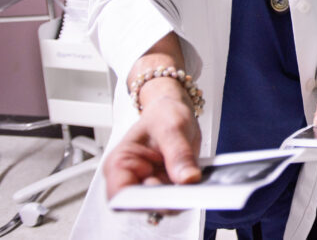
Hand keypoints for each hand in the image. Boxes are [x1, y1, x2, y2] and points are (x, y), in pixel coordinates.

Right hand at [104, 79, 201, 200]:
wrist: (172, 111)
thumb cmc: (163, 113)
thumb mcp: (173, 126)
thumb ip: (179, 153)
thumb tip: (188, 179)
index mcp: (119, 163)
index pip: (121, 195)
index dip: (141, 201)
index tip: (165, 196)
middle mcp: (132, 179)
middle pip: (144, 204)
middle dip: (168, 200)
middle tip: (188, 187)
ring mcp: (150, 185)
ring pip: (164, 205)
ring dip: (181, 196)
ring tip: (193, 178)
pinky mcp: (167, 187)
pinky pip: (178, 198)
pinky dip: (189, 192)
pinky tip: (196, 178)